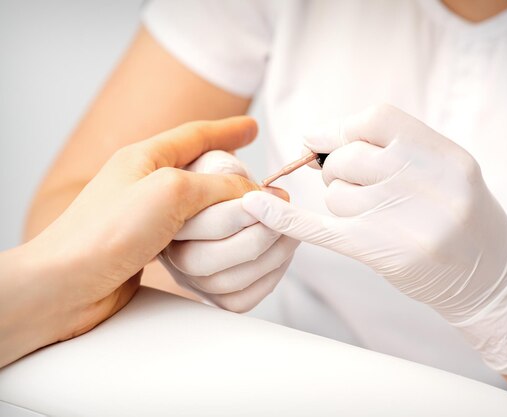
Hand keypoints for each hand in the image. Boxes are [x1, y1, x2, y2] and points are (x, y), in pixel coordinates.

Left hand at [0, 117, 258, 366]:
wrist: (65, 287)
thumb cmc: (104, 232)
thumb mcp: (169, 192)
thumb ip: (217, 185)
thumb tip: (257, 194)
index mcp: (146, 158)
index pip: (196, 135)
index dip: (228, 130)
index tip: (252, 127)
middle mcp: (148, 184)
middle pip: (205, 173)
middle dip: (235, 179)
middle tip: (262, 189)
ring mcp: (149, 217)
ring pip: (202, 207)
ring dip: (226, 214)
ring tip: (246, 217)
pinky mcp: (152, 248)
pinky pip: (194, 236)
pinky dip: (212, 239)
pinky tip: (219, 241)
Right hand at [161, 151, 298, 312]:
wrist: (214, 199)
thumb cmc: (213, 179)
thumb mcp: (213, 162)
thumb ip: (232, 172)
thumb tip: (271, 196)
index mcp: (162, 218)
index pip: (194, 221)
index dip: (238, 212)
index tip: (268, 196)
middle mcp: (170, 254)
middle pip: (202, 260)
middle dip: (253, 238)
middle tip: (283, 218)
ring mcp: (190, 279)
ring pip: (224, 283)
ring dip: (268, 258)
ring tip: (290, 232)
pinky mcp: (213, 297)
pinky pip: (240, 301)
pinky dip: (268, 279)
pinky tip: (281, 253)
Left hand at [241, 104, 506, 374]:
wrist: (493, 281)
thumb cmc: (466, 221)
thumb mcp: (448, 172)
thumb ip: (396, 148)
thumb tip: (318, 137)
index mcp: (445, 156)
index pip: (377, 119)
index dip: (345, 128)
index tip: (327, 140)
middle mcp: (426, 184)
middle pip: (349, 158)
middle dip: (341, 169)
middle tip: (358, 187)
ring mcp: (403, 220)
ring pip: (337, 194)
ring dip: (344, 203)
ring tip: (375, 218)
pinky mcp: (380, 252)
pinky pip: (320, 226)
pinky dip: (284, 216)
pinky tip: (256, 206)